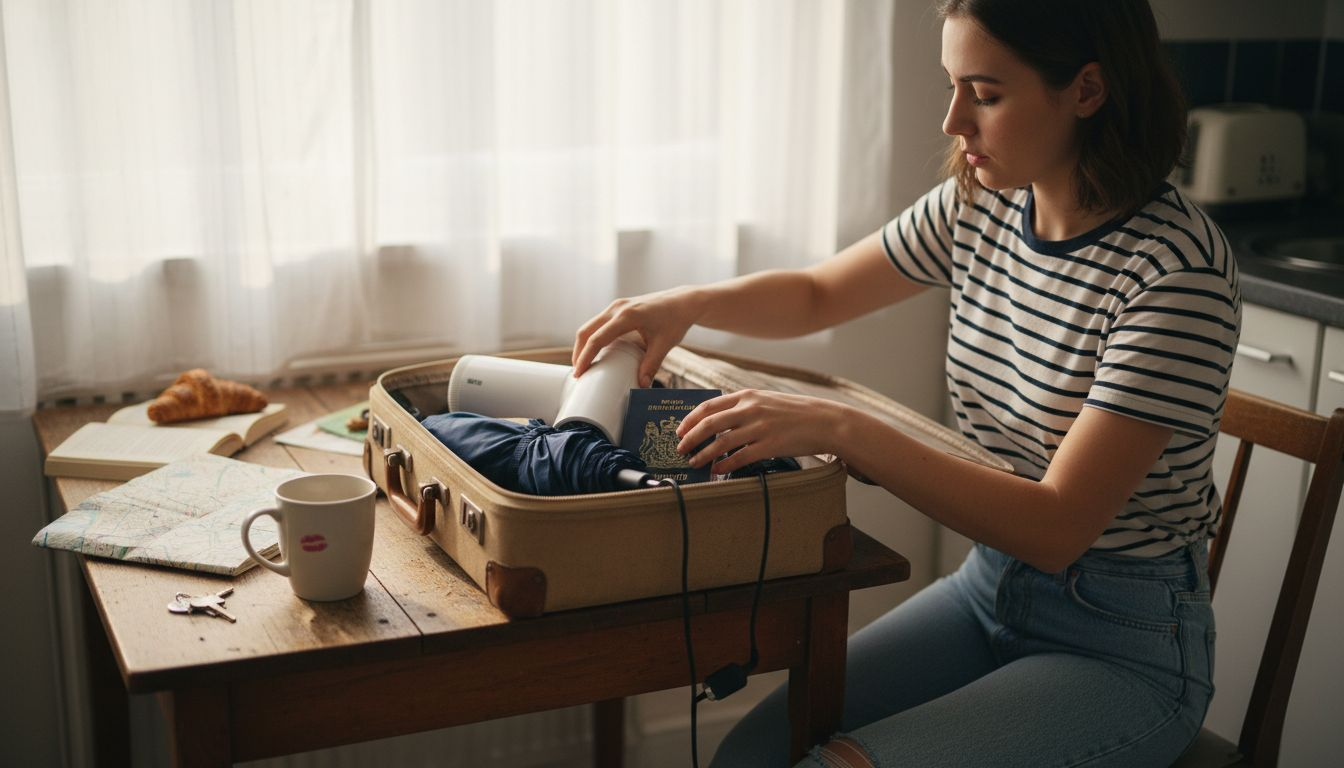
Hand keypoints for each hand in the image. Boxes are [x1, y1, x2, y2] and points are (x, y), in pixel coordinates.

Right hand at [572, 287, 700, 386]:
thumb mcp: (665, 344)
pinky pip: (599, 323)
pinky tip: (595, 351)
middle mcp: (617, 308)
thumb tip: (641, 385)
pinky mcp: (618, 308)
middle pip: (586, 331)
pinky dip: (593, 337)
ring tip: (584, 365)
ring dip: (584, 344)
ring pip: (590, 326)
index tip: (579, 373)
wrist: (683, 302)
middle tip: (579, 373)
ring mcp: (616, 306)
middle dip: (579, 352)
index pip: (598, 339)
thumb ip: (651, 365)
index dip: (585, 357)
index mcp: (627, 316)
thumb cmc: (675, 320)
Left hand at [675, 389, 847, 475]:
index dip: (690, 420)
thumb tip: (719, 420)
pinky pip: (739, 458)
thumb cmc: (795, 412)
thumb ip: (743, 406)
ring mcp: (759, 427)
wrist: (824, 421)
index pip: (709, 406)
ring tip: (694, 463)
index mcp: (747, 396)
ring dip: (703, 455)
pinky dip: (724, 465)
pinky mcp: (769, 445)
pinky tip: (717, 470)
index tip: (680, 430)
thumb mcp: (766, 400)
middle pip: (709, 424)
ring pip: (720, 443)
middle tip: (680, 449)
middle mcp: (750, 409)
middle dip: (690, 438)